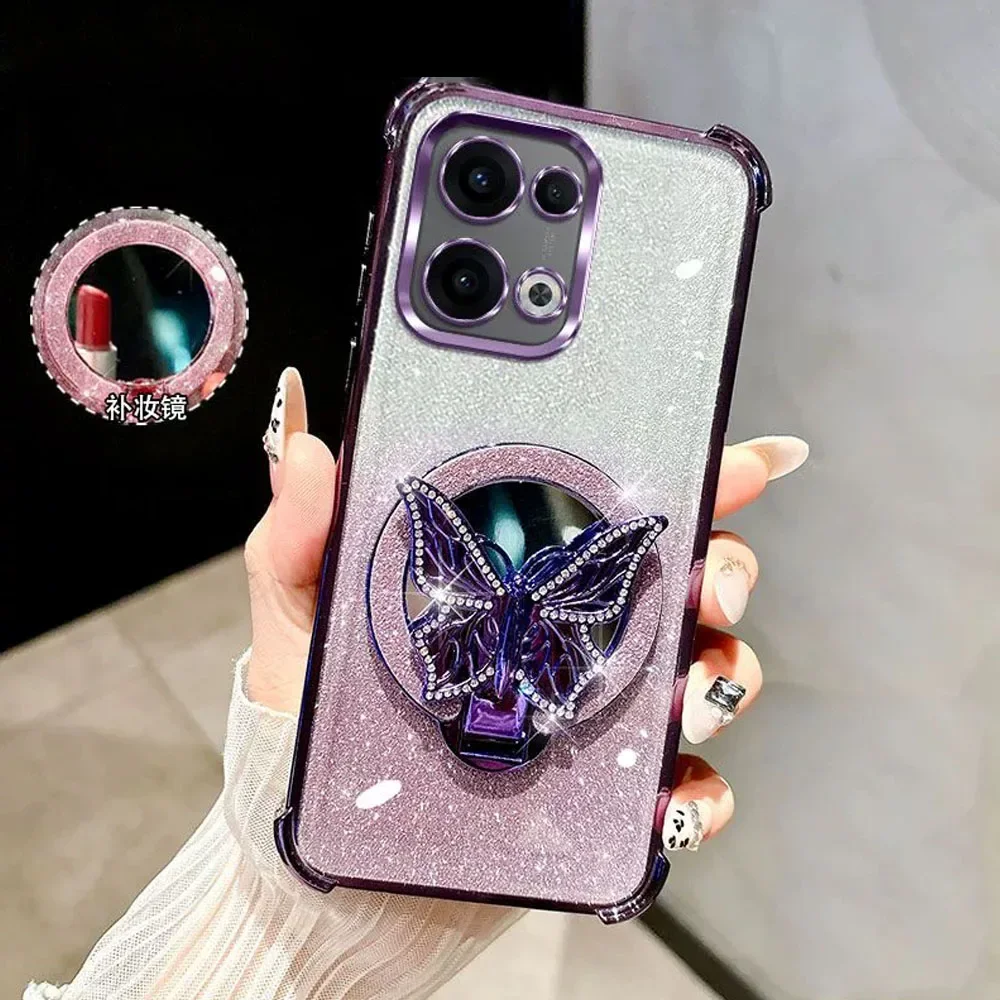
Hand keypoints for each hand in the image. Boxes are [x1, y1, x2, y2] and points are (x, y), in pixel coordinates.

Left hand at [245, 367, 807, 851]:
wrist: (317, 845)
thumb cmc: (312, 720)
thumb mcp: (301, 613)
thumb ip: (301, 533)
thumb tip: (307, 451)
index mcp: (519, 579)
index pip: (615, 515)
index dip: (691, 481)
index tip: (742, 463)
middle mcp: (570, 637)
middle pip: (684, 586)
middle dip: (728, 571)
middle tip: (713, 587)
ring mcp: (592, 712)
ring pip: (702, 675)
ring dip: (724, 677)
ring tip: (688, 698)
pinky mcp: (599, 795)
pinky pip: (681, 788)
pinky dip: (700, 793)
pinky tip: (672, 797)